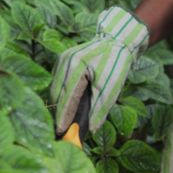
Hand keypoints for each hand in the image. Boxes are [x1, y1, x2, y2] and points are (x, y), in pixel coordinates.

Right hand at [50, 6, 149, 135]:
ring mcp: (62, 59)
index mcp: (75, 67)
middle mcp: (64, 62)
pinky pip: (58, 81)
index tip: (60, 131)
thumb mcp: (111, 87)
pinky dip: (62, 93)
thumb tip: (91, 129)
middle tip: (63, 129)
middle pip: (56, 93)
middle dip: (59, 111)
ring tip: (66, 119)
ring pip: (56, 87)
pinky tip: (69, 102)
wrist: (117, 40)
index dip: (62, 116)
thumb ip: (100, 108)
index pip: (66, 97)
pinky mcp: (63, 60)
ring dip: (60, 103)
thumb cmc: (116, 62)